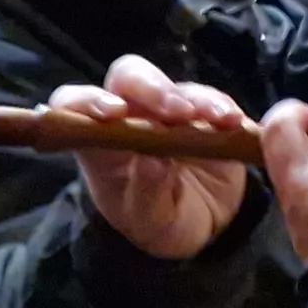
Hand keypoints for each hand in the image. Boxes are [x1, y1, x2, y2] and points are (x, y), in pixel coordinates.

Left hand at [52, 54, 254, 260]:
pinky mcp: (205, 113)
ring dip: (196, 99)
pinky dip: (222, 106)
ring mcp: (169, 112)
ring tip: (219, 120)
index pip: (75, 106)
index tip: (114, 113)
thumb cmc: (159, 222)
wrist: (202, 230)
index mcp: (101, 141)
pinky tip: (233, 122)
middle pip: (128, 77)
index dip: (87, 101)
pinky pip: (212, 98)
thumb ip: (147, 193)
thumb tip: (154, 161)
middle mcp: (131, 116)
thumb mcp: (149, 221)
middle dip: (152, 87)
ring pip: (174, 86)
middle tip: (178, 112)